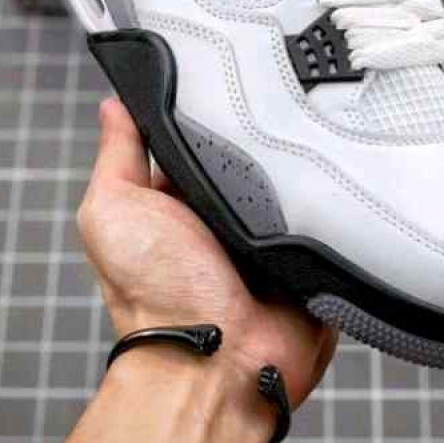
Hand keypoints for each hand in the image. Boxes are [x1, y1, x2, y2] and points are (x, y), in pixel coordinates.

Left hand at [77, 98, 336, 409]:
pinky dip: (329, 204)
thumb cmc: (154, 296)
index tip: (222, 79)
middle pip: (249, 157)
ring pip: (293, 182)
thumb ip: (116, 157)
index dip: (205, 113)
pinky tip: (326, 185)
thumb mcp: (114, 211)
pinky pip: (330, 218)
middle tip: (271, 109)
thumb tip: (113, 106)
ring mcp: (270, 240)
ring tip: (302, 145)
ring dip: (297, 169)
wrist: (218, 363)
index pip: (196, 141)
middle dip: (259, 136)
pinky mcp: (309, 258)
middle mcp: (223, 220)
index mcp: (178, 205)